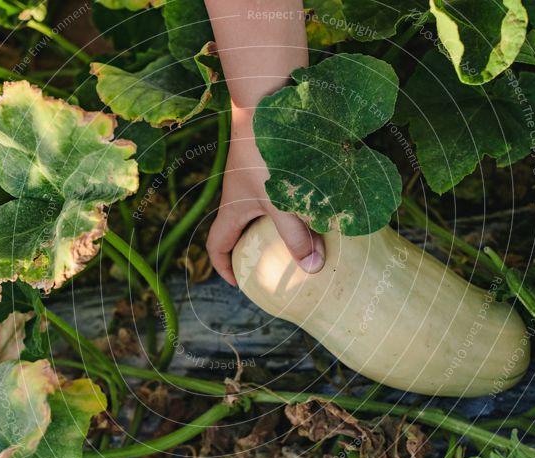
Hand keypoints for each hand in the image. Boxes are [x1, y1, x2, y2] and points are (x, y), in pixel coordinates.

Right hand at [207, 107, 325, 285]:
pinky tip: (317, 206)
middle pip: (240, 230)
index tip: (241, 281)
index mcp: (232, 208)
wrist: (267, 99)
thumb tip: (312, 268)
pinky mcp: (271, 161)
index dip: (224, 268)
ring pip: (262, 210)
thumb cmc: (266, 153)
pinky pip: (278, 191)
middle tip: (277, 264)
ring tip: (304, 238)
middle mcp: (239, 194)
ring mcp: (255, 176)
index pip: (217, 246)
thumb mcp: (280, 200)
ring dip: (278, 226)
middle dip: (255, 249)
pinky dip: (292, 204)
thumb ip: (296, 235)